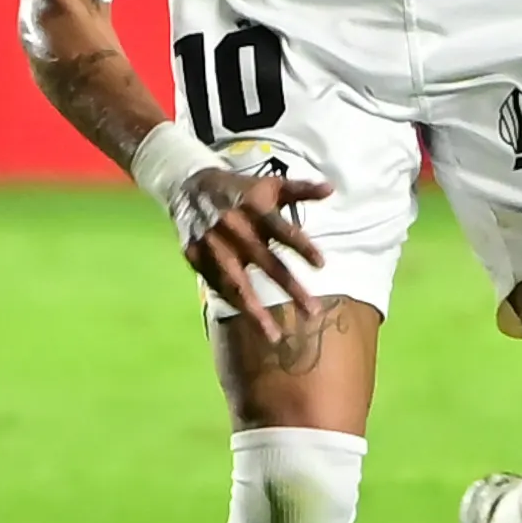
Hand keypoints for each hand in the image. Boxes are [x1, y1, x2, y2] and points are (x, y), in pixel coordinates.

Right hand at [175, 166, 335, 344]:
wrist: (189, 186)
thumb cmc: (239, 190)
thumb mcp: (269, 185)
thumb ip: (301, 189)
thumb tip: (332, 189)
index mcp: (254, 209)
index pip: (283, 230)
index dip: (302, 247)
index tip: (322, 265)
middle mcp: (234, 229)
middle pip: (265, 263)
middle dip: (290, 288)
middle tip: (313, 313)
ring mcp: (213, 246)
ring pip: (236, 284)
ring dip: (255, 312)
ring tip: (274, 337)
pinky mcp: (196, 257)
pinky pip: (217, 286)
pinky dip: (234, 304)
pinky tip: (251, 320)